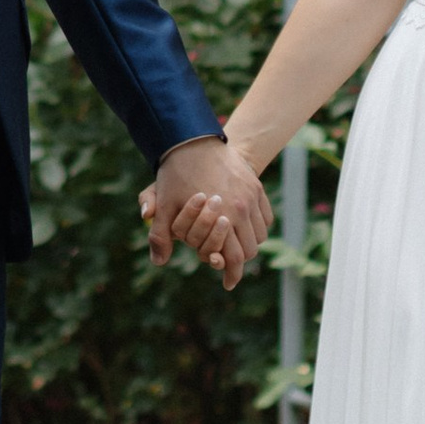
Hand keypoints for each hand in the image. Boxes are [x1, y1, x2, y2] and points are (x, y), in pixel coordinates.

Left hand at [141, 136, 270, 291]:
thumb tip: (159, 262)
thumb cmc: (176, 175)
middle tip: (228, 264)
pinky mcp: (256, 186)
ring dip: (248, 243)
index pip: (234, 258)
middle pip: (249, 250)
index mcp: (223, 217)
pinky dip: (257, 227)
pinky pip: (265, 217)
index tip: (228, 283)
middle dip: (239, 261)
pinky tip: (243, 227)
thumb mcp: (164, 205)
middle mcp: (243, 208)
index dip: (232, 275)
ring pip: (259, 235)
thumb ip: (160, 236)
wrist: (192, 140)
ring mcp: (252, 196)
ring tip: (234, 245)